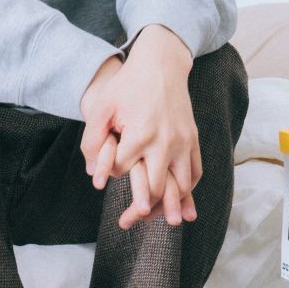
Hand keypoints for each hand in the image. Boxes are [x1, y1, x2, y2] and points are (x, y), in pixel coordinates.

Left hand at [79, 26, 201, 228]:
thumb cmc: (128, 85)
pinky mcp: (194, 140)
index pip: (123, 171)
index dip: (113, 172)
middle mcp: (166, 143)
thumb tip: (95, 176)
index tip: (109, 168)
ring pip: (181, 187)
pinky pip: (195, 173)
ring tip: (165, 220)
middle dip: (141, 208)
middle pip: (155, 189)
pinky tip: (180, 199)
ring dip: (171, 206)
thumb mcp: (102, 107)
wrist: (162, 64)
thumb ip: (93, 142)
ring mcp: (184, 143)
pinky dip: (188, 190)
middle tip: (129, 223)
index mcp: (140, 135)